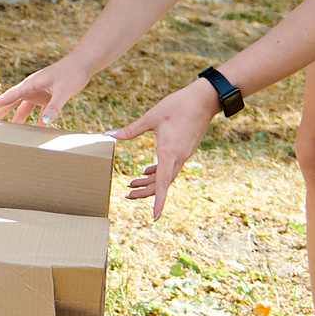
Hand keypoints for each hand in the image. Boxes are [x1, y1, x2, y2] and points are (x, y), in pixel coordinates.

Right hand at [0, 57, 93, 125]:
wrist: (83, 63)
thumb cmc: (72, 73)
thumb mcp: (63, 91)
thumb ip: (53, 108)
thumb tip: (44, 124)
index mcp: (29, 85)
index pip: (6, 98)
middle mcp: (30, 89)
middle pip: (9, 104)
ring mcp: (38, 93)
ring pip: (22, 109)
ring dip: (15, 119)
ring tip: (6, 132)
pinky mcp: (48, 96)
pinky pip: (38, 111)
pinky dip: (36, 121)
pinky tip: (36, 131)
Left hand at [111, 81, 220, 217]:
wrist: (204, 99)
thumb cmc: (177, 106)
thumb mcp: (151, 117)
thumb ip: (131, 130)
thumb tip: (110, 135)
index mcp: (169, 152)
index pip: (163, 182)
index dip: (159, 200)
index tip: (155, 216)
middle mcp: (178, 157)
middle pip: (162, 183)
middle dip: (145, 191)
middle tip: (127, 194)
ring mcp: (184, 154)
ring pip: (166, 175)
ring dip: (151, 181)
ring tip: (132, 183)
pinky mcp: (185, 149)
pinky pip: (171, 167)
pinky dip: (158, 172)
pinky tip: (147, 170)